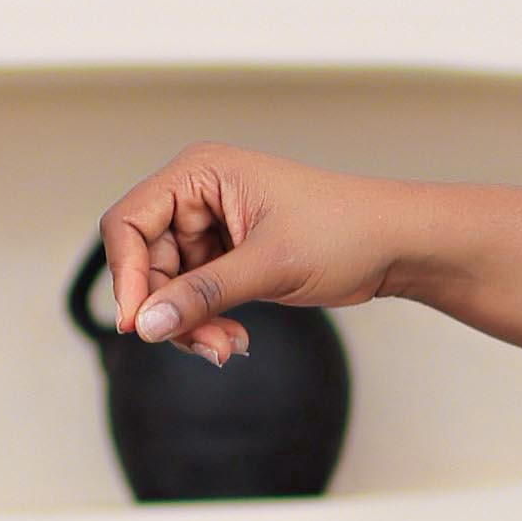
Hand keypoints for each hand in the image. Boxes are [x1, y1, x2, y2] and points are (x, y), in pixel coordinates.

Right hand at [98, 142, 414, 366]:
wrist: (395, 245)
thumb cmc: (346, 231)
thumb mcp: (270, 265)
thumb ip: (203, 295)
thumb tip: (148, 325)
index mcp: (201, 173)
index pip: (128, 222)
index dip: (126, 276)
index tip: (138, 325)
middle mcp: (198, 195)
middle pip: (146, 262)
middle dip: (170, 310)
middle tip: (204, 347)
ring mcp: (211, 226)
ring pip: (169, 287)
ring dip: (191, 324)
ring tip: (227, 348)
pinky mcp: (226, 256)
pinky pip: (194, 296)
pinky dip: (207, 322)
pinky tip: (234, 340)